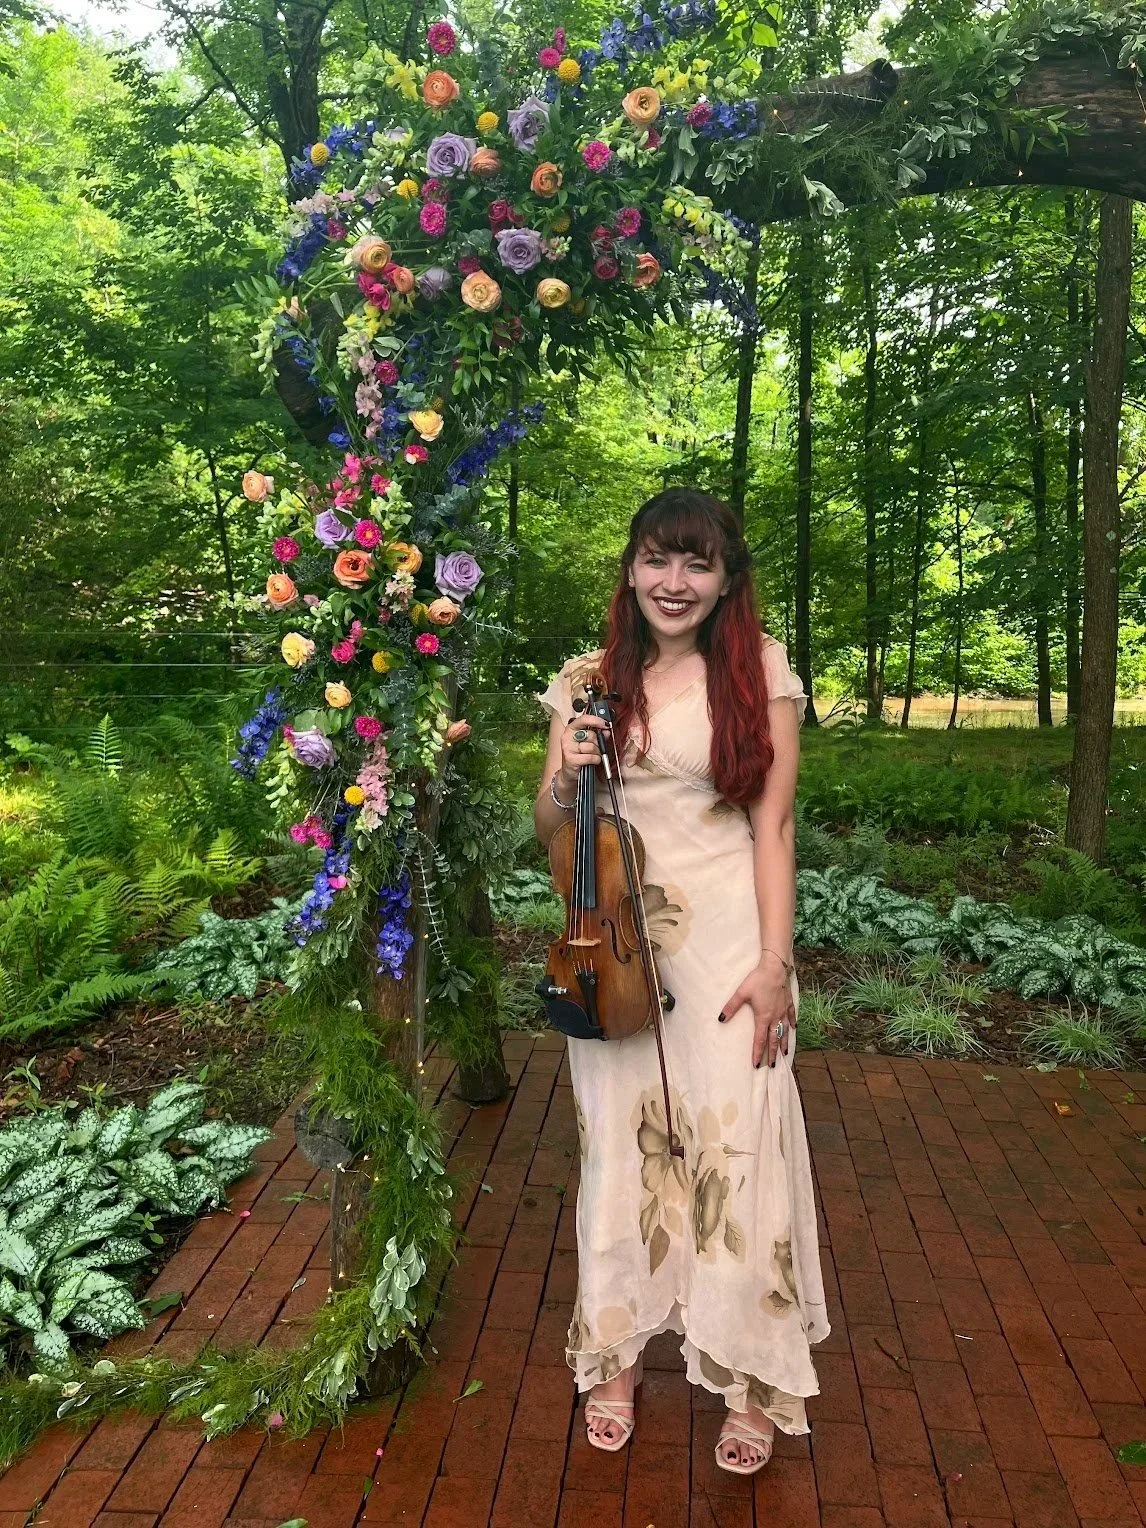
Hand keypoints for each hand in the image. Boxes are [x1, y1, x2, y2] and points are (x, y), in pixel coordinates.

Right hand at [557, 713, 609, 793]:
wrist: (570, 772)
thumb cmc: (580, 754)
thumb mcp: (589, 742)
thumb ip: (598, 734)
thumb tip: (607, 730)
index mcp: (571, 728)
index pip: (584, 719)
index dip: (596, 720)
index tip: (605, 724)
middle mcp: (567, 736)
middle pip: (591, 734)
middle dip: (598, 742)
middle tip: (595, 747)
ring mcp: (568, 748)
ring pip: (592, 747)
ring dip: (597, 752)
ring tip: (593, 755)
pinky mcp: (571, 759)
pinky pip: (590, 757)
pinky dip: (595, 760)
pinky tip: (592, 761)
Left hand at [717, 953, 795, 1068]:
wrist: (775, 968)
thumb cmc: (757, 980)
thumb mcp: (741, 993)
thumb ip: (731, 1007)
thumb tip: (721, 1019)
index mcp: (763, 1017)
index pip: (760, 1040)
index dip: (757, 1053)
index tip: (756, 1064)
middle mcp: (775, 1017)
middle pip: (774, 1040)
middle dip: (772, 1054)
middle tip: (771, 1066)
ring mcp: (784, 1011)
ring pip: (785, 1031)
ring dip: (784, 1043)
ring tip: (784, 1053)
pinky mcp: (789, 1003)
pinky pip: (792, 1017)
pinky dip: (792, 1024)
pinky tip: (793, 1029)